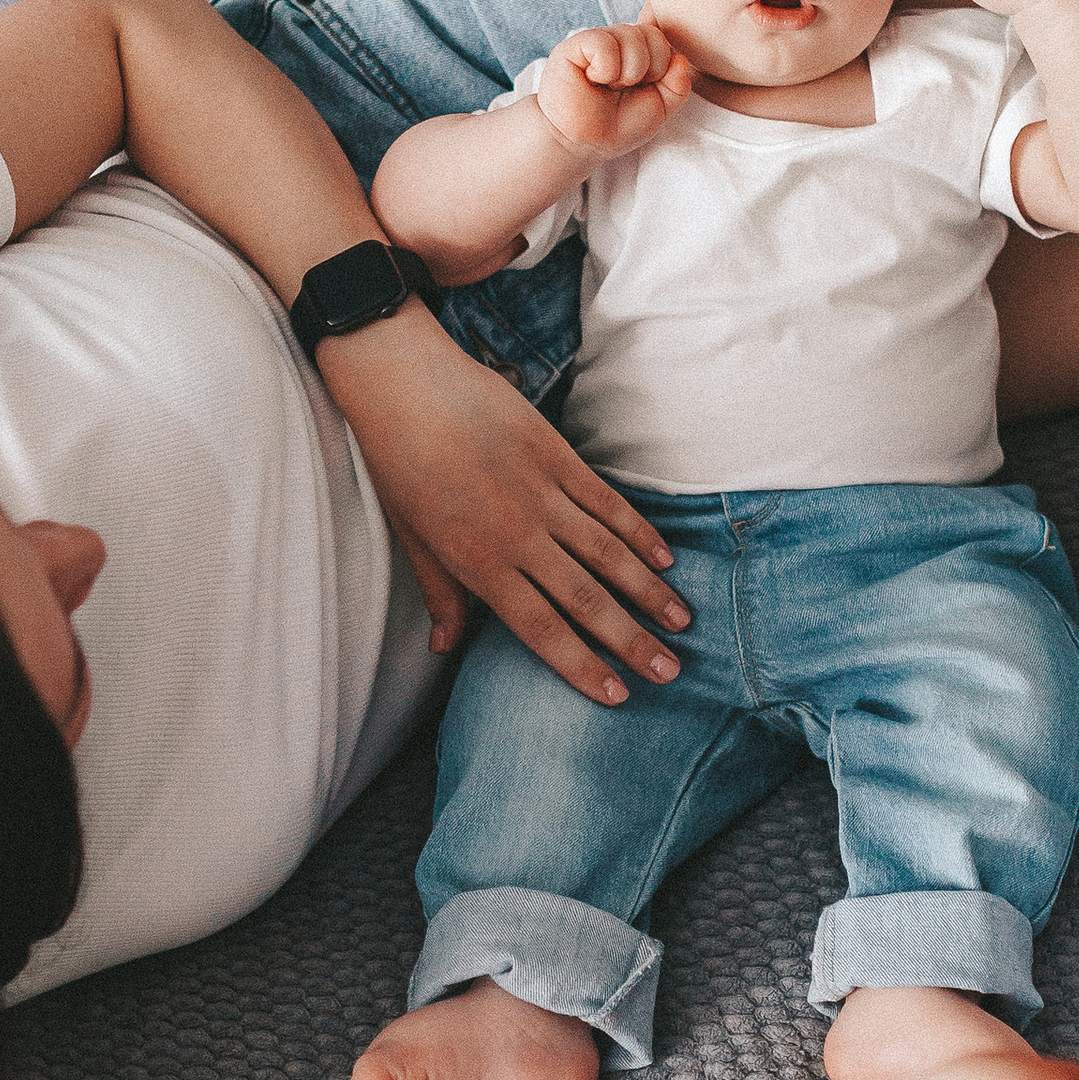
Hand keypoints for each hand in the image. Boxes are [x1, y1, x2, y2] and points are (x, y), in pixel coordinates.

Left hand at [317, 314, 688, 702]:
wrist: (403, 383)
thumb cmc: (398, 464)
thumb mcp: (412, 539)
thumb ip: (441, 596)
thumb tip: (442, 651)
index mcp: (478, 563)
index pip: (540, 629)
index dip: (581, 666)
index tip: (616, 696)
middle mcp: (516, 535)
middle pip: (585, 599)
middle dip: (631, 640)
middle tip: (669, 671)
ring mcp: (541, 493)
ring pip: (607, 553)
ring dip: (648, 590)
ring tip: (680, 621)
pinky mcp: (556, 454)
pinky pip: (606, 502)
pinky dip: (638, 532)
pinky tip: (663, 558)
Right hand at [535, 19, 692, 162]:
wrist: (582, 144)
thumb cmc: (616, 127)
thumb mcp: (660, 108)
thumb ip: (678, 85)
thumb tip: (680, 57)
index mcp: (638, 51)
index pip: (663, 39)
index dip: (661, 68)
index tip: (641, 89)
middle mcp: (617, 41)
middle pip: (652, 34)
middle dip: (646, 71)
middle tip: (622, 89)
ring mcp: (596, 40)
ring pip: (631, 35)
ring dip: (626, 72)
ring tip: (608, 86)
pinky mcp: (574, 45)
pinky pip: (604, 43)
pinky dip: (605, 69)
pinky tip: (592, 80)